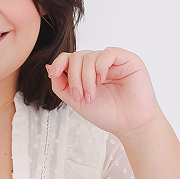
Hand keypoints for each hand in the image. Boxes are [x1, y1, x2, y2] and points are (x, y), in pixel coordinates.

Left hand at [46, 47, 161, 137]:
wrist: (130, 125)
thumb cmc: (107, 114)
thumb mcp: (76, 101)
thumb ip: (61, 85)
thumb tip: (49, 68)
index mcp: (87, 72)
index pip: (69, 58)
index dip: (59, 62)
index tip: (53, 73)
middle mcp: (99, 64)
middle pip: (76, 57)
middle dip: (74, 77)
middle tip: (79, 96)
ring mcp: (113, 61)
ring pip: (89, 56)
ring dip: (86, 77)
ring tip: (91, 95)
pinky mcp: (128, 60)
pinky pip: (108, 53)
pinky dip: (100, 66)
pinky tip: (102, 79)